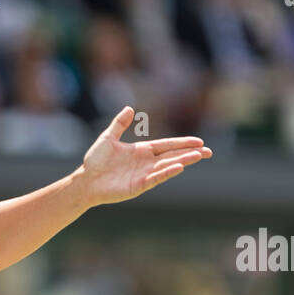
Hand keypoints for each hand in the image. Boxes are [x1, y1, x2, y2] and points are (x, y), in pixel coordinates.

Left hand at [77, 107, 210, 207]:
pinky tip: (178, 167)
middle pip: (173, 156)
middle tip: (209, 152)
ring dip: (183, 161)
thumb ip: (119, 124)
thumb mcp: (107, 138)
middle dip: (190, 153)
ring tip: (198, 157)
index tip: (199, 142)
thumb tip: (130, 108)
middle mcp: (146, 163)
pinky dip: (166, 173)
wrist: (85, 181)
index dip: (182, 143)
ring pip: (168, 166)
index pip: (167, 145)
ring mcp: (143, 175)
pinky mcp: (138, 186)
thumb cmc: (95, 161)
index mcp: (142, 151)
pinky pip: (155, 178)